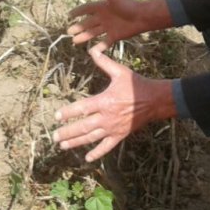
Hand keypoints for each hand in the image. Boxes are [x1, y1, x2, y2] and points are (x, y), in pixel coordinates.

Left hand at [53, 42, 175, 160]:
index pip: (81, 108)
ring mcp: (113, 128)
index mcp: (104, 101)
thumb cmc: (136, 85)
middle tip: (54, 136)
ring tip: (63, 145)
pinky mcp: (120, 135)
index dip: (68, 113)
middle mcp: (107, 117)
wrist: (155, 100)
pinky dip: (97, 152)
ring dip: (76, 142)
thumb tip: (92, 51)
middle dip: (67, 132)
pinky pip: (107, 146)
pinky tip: (88, 158)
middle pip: (83, 127)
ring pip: (91, 138)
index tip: (57, 117)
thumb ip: (104, 62)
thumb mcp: (120, 72)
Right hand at [67, 0, 170, 44]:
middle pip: (88, 23)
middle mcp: (103, 17)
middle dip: (78, 27)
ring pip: (93, 33)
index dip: (78, 12)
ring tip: (74, 41)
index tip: (69, 16)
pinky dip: (98, 47)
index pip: (86, 9)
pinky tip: (91, 52)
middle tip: (69, 31)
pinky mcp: (114, 36)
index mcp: (102, 7)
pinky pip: (104, 43)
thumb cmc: (129, 5)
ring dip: (84, 37)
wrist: (142, 17)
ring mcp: (108, 27)